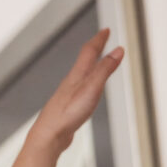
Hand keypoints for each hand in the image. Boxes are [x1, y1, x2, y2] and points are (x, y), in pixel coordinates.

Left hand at [29, 27, 124, 154]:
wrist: (48, 136)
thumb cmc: (66, 114)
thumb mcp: (91, 88)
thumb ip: (105, 69)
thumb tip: (117, 51)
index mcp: (77, 76)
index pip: (89, 51)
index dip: (98, 39)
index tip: (105, 30)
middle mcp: (70, 83)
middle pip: (83, 61)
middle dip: (94, 49)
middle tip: (101, 40)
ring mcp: (67, 96)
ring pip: (80, 76)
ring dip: (90, 66)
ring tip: (96, 64)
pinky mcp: (66, 108)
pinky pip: (78, 90)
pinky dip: (86, 84)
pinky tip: (84, 92)